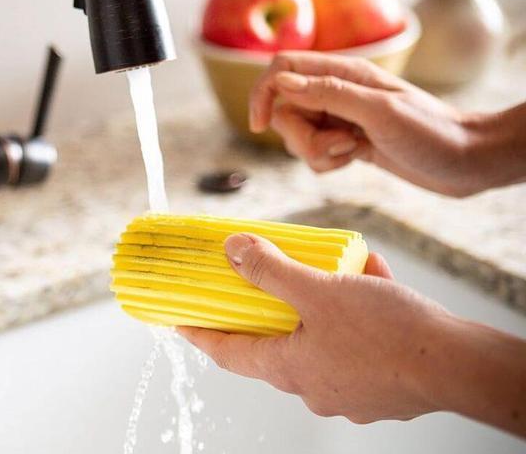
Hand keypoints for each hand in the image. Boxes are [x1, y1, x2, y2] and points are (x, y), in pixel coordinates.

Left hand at [178, 233, 452, 423]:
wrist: (458, 366)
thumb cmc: (386, 333)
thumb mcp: (319, 291)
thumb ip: (271, 271)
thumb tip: (232, 249)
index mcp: (288, 369)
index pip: (228, 353)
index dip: (202, 334)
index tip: (181, 321)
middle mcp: (312, 386)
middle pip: (275, 344)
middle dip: (270, 310)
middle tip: (262, 283)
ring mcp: (348, 390)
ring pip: (321, 338)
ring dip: (320, 303)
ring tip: (332, 269)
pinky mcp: (380, 386)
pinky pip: (357, 342)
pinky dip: (357, 311)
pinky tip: (372, 279)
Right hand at [248, 51, 522, 196]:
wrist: (465, 161)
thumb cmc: (430, 132)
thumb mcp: (378, 112)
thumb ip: (328, 94)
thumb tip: (281, 83)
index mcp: (343, 73)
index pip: (282, 70)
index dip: (263, 94)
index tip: (259, 125)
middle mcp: (337, 92)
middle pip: (285, 111)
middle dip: (300, 137)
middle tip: (339, 145)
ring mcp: (341, 118)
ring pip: (297, 136)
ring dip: (317, 153)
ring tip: (354, 152)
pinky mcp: (346, 142)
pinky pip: (314, 154)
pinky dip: (327, 163)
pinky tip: (356, 160)